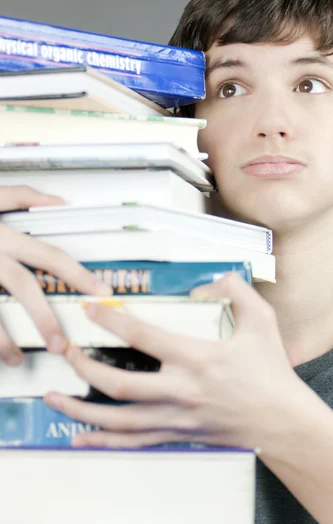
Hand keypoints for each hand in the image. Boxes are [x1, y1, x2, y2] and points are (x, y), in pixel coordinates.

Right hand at [0, 186, 111, 364]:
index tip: (98, 291)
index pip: (48, 254)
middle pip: (22, 285)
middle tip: (60, 343)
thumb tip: (58, 202)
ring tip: (17, 359)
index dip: (76, 273)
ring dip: (4, 340)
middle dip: (44, 316)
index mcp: (0, 232)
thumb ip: (21, 196)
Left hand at [45, 273, 304, 452]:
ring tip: (54, 396)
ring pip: (117, 419)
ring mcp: (174, 417)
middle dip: (85, 367)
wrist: (282, 422)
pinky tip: (78, 437)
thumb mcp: (263, 319)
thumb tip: (206, 283)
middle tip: (68, 351)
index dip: (111, 320)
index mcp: (197, 358)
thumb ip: (236, 289)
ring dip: (80, 409)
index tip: (91, 309)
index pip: (142, 336)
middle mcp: (179, 391)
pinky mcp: (175, 434)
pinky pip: (132, 442)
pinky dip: (101, 441)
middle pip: (118, 383)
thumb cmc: (271, 371)